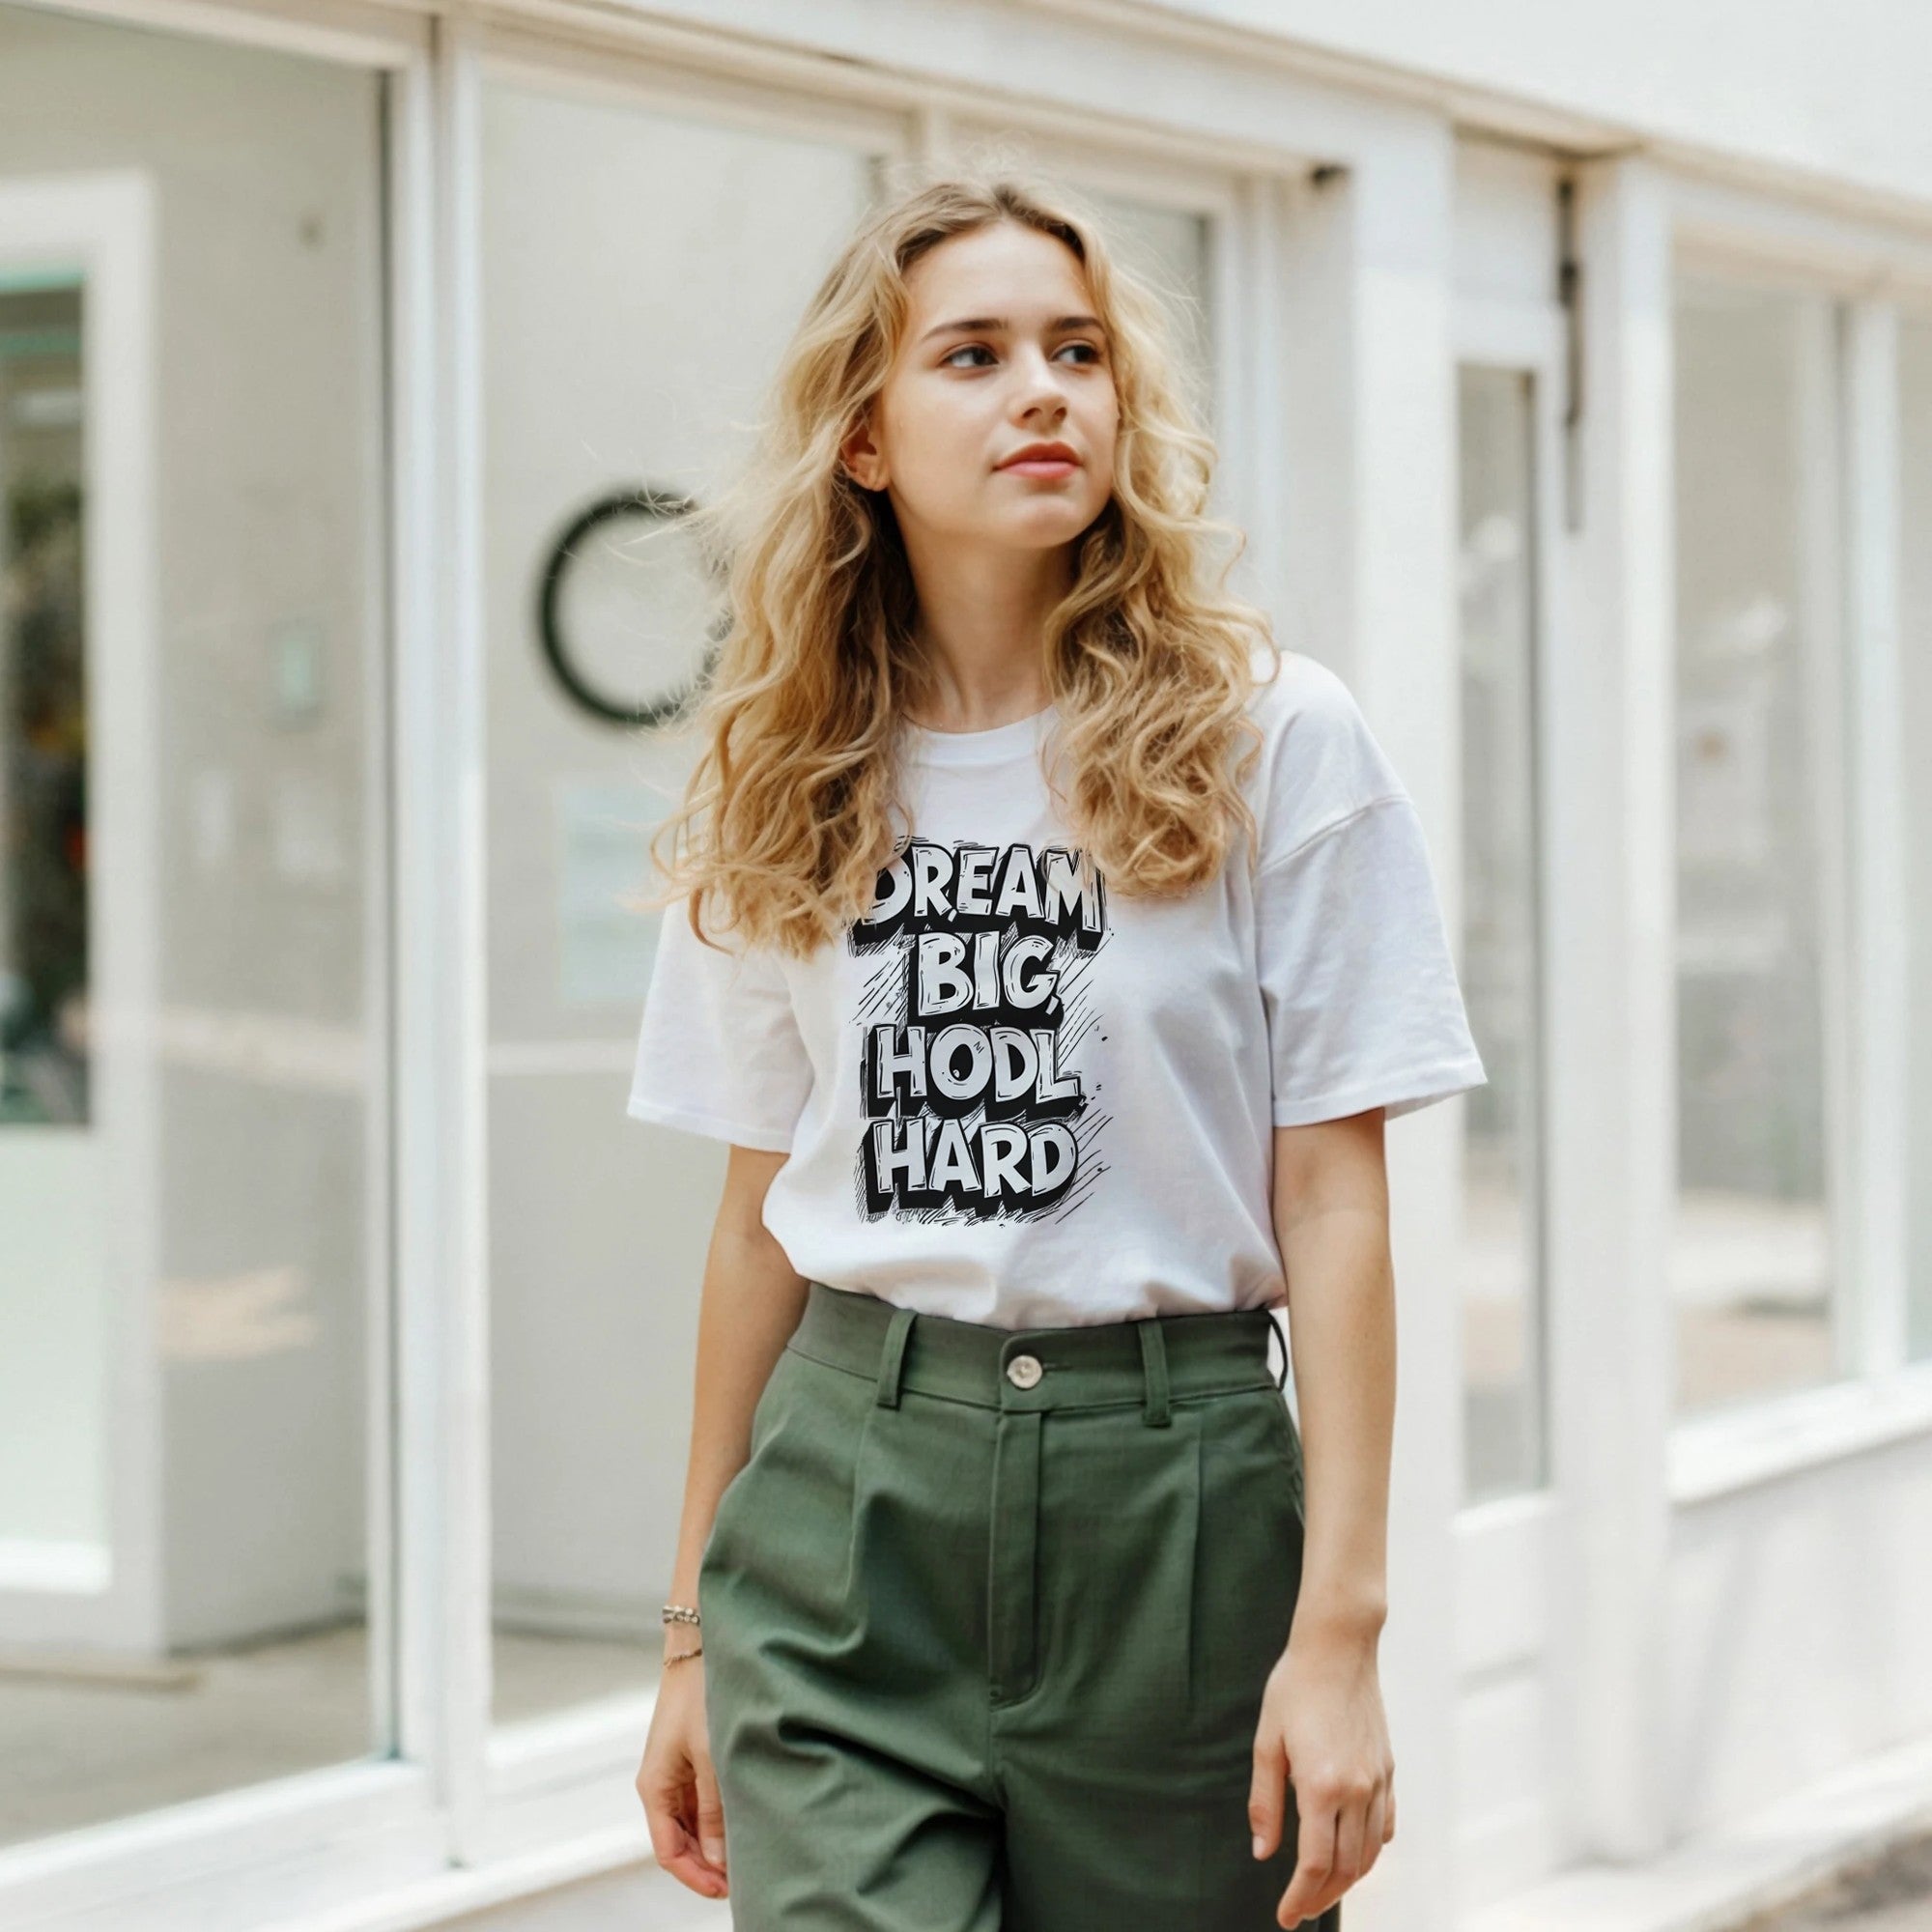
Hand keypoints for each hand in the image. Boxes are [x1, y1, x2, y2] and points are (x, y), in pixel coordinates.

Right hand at [636, 1652, 728, 1899]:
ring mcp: (676, 1772)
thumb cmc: (702, 1695)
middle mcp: (660, 1784)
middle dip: (707, 1865)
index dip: (696, 1877)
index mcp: (655, 1787)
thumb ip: (714, 1810)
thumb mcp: (711, 1757)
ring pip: (692, 1824)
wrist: (700, 1646)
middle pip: (680, 1842)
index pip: (669, 1852)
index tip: (726, 1891)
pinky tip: (743, 1821)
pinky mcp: (691, 1758)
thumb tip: (717, 1860)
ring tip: (748, 1854)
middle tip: (744, 1879)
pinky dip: (718, 1818)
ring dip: (714, 1843)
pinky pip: (700, 1802)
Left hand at [1249, 1623, 1395, 1926]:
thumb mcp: (1267, 1742)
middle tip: (1299, 1911)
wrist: (1339, 1648)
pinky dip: (1370, 1851)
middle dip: (1321, 1898)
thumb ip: (1265, 1802)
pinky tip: (1352, 1854)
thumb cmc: (1295, 1688)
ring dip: (1346, 1880)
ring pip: (1369, 1854)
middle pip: (1344, 1868)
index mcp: (1322, 1786)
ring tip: (1321, 1891)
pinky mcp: (1389, 1771)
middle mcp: (1357, 1791)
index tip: (1285, 1917)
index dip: (1299, 1897)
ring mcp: (1379, 1782)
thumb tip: (1263, 1854)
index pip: (1314, 1863)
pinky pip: (1385, 1827)